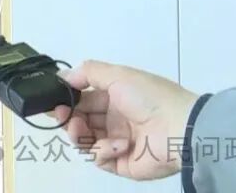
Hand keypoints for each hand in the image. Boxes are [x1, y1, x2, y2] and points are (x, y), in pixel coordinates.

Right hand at [53, 60, 199, 180]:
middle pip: (80, 121)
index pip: (83, 100)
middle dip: (68, 118)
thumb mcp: (119, 75)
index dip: (67, 101)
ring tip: (82, 129)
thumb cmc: (150, 98)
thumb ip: (88, 72)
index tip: (53, 102)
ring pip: (85, 141)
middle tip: (63, 116)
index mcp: (115, 99)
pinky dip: (104, 151)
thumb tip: (61, 77)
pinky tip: (119, 145)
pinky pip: (100, 158)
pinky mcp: (121, 164)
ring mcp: (118, 143)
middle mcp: (115, 121)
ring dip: (79, 134)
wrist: (181, 129)